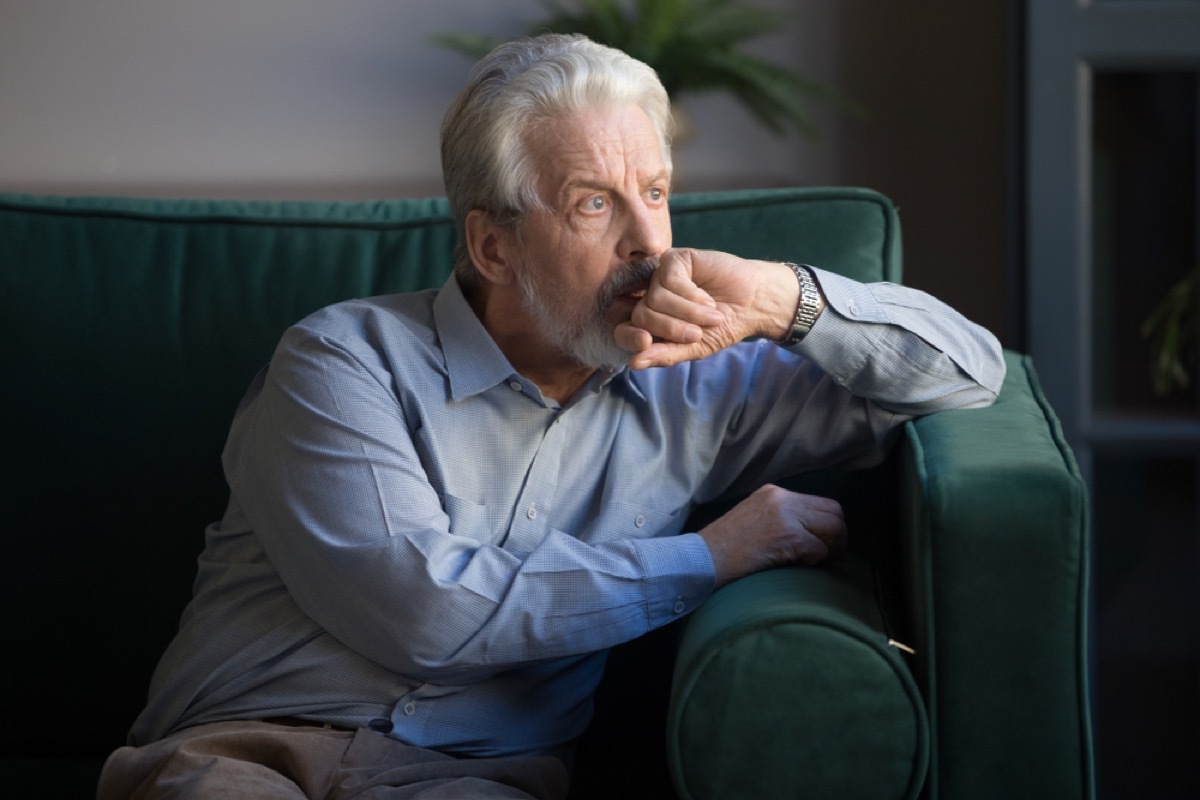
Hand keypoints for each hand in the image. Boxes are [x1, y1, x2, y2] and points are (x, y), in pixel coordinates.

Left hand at [613, 248, 798, 368]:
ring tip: (712, 315)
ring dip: (688, 313)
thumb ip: (665, 355)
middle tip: (697, 334)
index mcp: (650, 322)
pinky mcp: (673, 260)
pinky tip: (707, 299)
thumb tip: (633, 363)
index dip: (629, 337)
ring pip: (655, 298)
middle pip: (641, 315)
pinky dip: (692, 296)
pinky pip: (669, 280)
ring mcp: (660, 277)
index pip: (624, 329)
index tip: (644, 342)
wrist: (752, 304)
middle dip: (671, 328)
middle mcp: (650, 298)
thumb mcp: (694, 348)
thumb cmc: (723, 326)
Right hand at [698, 485, 846, 587]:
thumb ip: (780, 519)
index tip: (827, 544)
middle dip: (838, 536)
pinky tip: (801, 566)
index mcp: (774, 493)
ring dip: (831, 548)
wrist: (702, 559)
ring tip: (820, 562)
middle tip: (831, 556)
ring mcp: (785, 515)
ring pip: (832, 528)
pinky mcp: (787, 536)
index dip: (830, 525)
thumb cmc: (723, 548)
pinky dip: (815, 561)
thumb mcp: (753, 520)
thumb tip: (812, 535)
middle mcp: (781, 498)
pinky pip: (818, 548)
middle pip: (833, 512)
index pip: (820, 503)